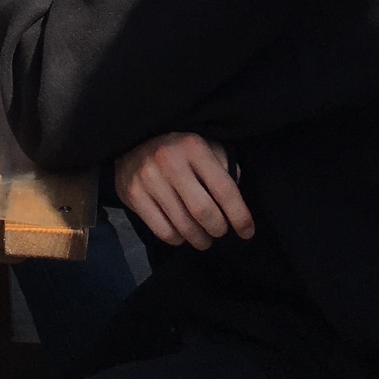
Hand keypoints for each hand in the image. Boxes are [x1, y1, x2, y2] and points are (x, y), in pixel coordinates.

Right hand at [115, 132, 253, 250]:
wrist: (132, 140)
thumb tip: (236, 203)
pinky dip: (178, 239)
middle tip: (220, 232)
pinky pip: (163, 232)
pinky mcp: (132, 193)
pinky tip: (181, 232)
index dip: (240, 216)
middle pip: (204, 212)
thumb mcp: (204, 148)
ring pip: (184, 227)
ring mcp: (148, 178)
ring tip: (203, 237)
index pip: (224, 189)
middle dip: (218, 229)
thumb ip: (224, 170)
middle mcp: (169, 160)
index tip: (247, 232)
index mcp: (193, 147)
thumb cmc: (178, 149)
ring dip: (200, 239)